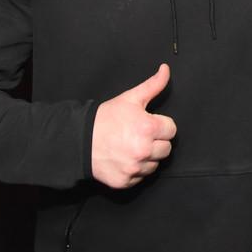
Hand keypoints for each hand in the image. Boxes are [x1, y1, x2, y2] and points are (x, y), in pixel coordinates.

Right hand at [91, 64, 176, 188]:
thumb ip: (153, 85)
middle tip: (139, 135)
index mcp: (148, 129)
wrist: (79, 140)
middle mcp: (143, 150)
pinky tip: (124, 158)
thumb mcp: (130, 98)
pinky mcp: (125, 181)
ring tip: (131, 146)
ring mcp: (134, 168)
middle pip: (166, 148)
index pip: (171, 130)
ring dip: (147, 157)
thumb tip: (166, 69)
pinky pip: (141, 177)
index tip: (148, 124)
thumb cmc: (106, 118)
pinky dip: (135, 170)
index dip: (160, 125)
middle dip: (156, 141)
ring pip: (155, 164)